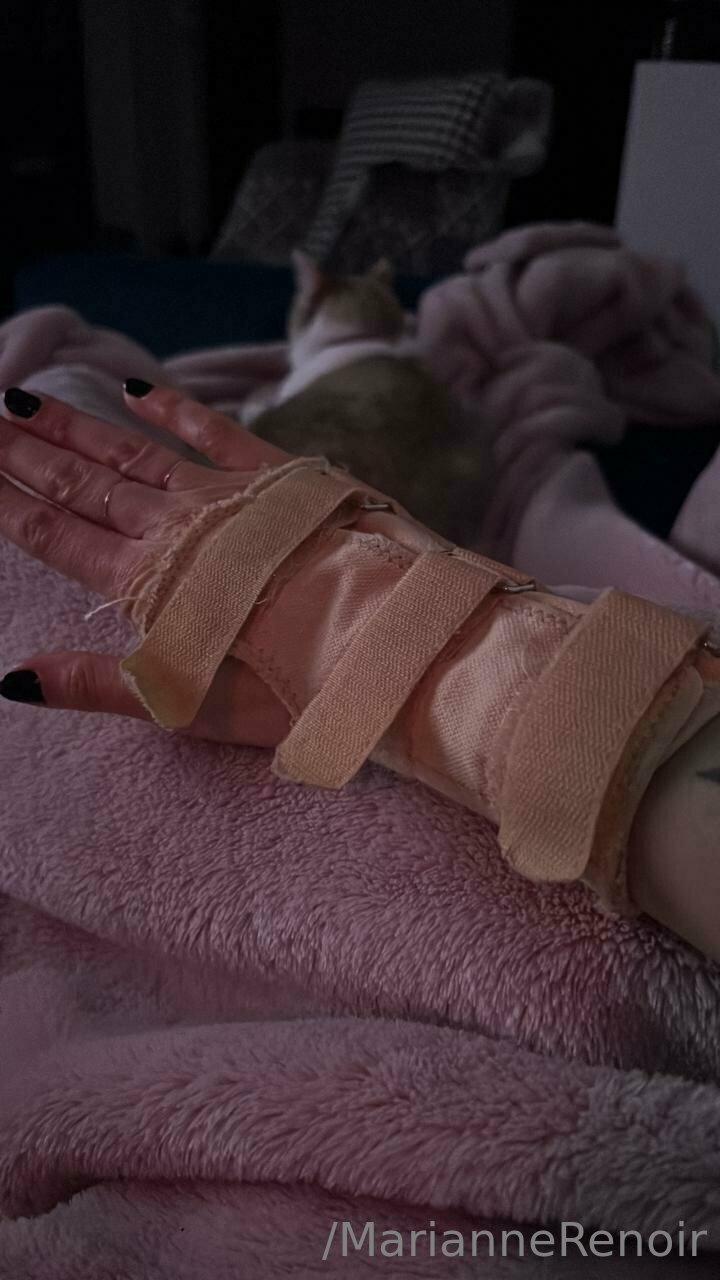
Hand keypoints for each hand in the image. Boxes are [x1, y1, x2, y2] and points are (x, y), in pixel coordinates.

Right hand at [0, 382, 292, 745]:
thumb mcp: (191, 705)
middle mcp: (177, 528)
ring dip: (77, 428)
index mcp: (149, 584)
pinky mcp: (279, 476)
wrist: (393, 643)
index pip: (58, 535)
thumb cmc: (296, 690)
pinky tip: (137, 390)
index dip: (9, 502)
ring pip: (132, 452)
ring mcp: (227, 495)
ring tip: (26, 401)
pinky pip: (214, 430)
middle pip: (82, 483)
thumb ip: (99, 685)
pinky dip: (174, 409)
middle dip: (26, 454)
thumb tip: (13, 678)